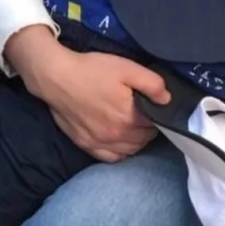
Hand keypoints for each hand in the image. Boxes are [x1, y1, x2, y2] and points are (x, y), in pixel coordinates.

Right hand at [5, 26, 169, 162]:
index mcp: (128, 118)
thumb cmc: (93, 70)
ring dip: (137, 142)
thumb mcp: (127, 68)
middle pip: (143, 140)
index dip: (158, 116)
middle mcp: (115, 136)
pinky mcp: (85, 145)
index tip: (155, 106)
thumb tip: (167, 100)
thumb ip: (151, 84)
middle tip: (147, 114)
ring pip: (129, 151)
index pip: (155, 125)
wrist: (57, 77)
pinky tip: (121, 141)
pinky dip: (120, 152)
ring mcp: (99, 143)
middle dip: (149, 129)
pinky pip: (110, 158)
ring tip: (136, 127)